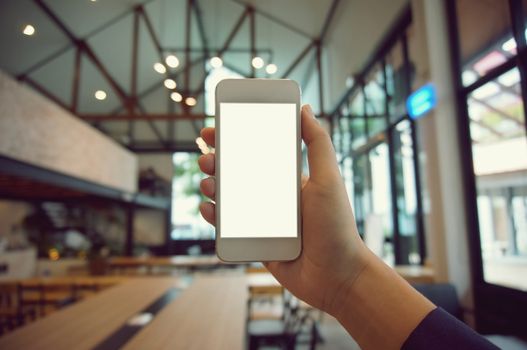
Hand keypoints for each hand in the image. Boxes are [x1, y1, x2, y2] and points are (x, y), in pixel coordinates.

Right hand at [198, 104, 369, 315]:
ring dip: (213, 188)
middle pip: (237, 175)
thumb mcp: (328, 178)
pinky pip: (229, 228)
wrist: (337, 276)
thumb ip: (317, 143)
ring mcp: (262, 221)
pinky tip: (209, 209)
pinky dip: (215, 217)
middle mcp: (273, 198)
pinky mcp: (255, 243)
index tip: (214, 130)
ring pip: (229, 200)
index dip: (234, 141)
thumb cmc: (337, 226)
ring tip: (208, 182)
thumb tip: (306, 109)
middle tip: (206, 158)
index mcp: (288, 180)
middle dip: (217, 163)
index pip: (256, 154)